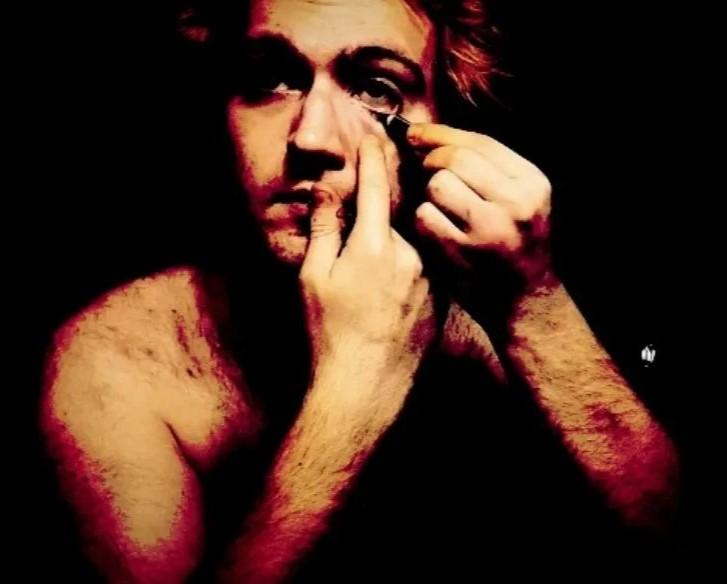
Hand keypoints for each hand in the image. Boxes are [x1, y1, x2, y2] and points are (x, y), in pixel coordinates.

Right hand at [299, 135, 436, 424]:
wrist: (366, 387)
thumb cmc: (330, 335)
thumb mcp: (314, 279)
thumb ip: (324, 230)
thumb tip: (324, 191)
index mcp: (373, 245)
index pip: (376, 187)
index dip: (375, 158)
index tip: (376, 137)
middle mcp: (409, 255)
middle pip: (402, 208)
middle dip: (393, 188)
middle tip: (389, 170)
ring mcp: (430, 277)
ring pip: (418, 236)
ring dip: (406, 223)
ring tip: (393, 227)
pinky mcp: (442, 297)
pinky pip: (430, 261)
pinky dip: (419, 252)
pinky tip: (404, 264)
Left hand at [408, 122, 554, 324]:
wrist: (525, 300)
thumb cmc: (514, 243)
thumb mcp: (520, 199)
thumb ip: (487, 169)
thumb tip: (429, 136)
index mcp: (532, 183)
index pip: (480, 143)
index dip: (440, 134)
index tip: (415, 133)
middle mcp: (516, 203)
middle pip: (455, 160)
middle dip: (431, 162)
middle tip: (425, 172)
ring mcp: (489, 230)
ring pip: (437, 186)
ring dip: (429, 194)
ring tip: (442, 209)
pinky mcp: (463, 253)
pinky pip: (424, 217)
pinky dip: (422, 221)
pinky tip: (435, 231)